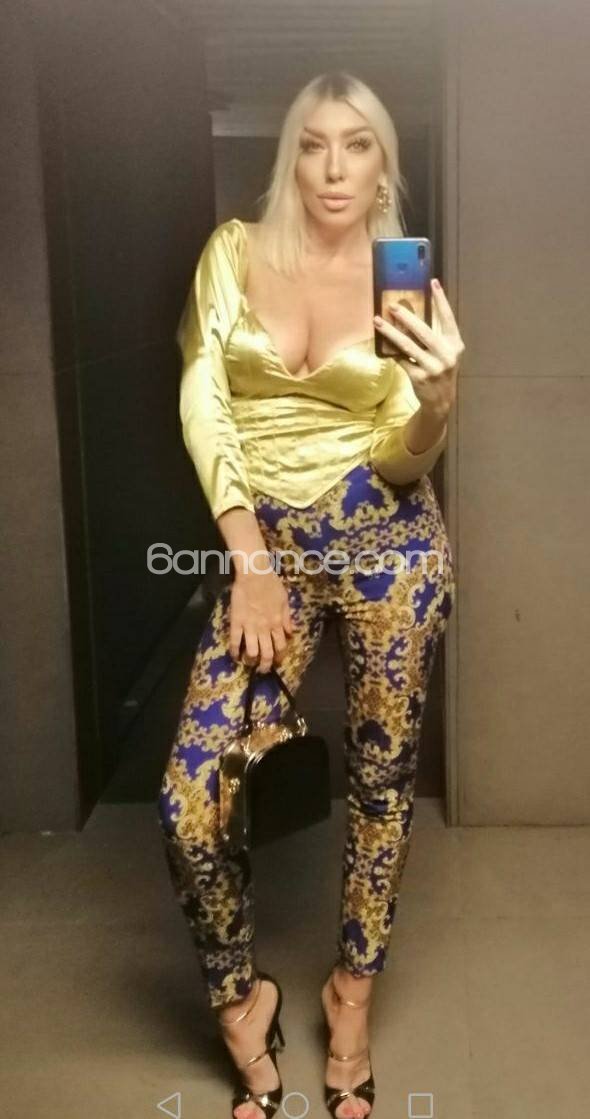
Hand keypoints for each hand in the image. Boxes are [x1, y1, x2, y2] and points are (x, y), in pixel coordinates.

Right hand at [229, 567, 293, 673]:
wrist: (254, 575)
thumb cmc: (271, 584)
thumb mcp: (285, 601)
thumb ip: (287, 618)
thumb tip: (291, 633)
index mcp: (277, 623)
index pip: (281, 646)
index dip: (279, 657)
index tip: (277, 661)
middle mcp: (265, 629)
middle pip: (267, 654)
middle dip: (266, 666)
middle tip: (263, 670)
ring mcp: (250, 627)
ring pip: (252, 652)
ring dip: (251, 661)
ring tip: (249, 664)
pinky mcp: (236, 622)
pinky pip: (234, 641)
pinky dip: (234, 652)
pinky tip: (234, 656)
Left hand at [374, 279, 464, 418]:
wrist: (441, 400)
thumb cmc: (441, 369)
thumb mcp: (446, 352)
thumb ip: (436, 335)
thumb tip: (411, 313)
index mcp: (455, 344)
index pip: (448, 318)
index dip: (441, 299)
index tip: (433, 282)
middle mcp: (446, 355)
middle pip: (423, 331)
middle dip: (406, 316)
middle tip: (392, 306)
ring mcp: (433, 367)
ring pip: (407, 345)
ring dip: (390, 332)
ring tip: (378, 321)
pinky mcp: (419, 377)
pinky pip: (401, 359)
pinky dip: (391, 351)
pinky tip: (381, 342)